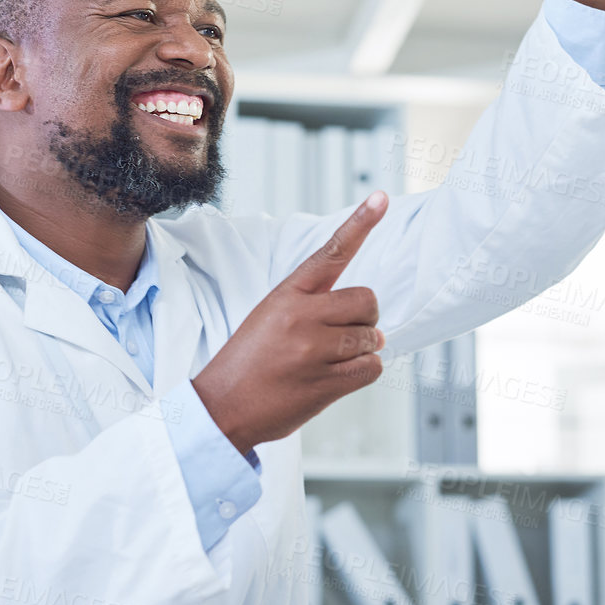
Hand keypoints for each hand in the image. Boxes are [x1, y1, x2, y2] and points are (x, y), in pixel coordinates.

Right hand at [189, 193, 388, 453]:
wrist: (222, 407)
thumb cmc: (249, 360)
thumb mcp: (269, 315)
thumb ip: (314, 306)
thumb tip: (370, 320)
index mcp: (287, 295)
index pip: (331, 252)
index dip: (360, 223)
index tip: (381, 197)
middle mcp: (302, 317)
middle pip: (367, 300)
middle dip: (365, 318)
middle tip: (342, 334)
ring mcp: (314, 351)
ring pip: (373, 337)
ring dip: (363, 349)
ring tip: (330, 360)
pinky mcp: (325, 383)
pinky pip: (372, 368)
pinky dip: (363, 372)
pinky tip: (337, 377)